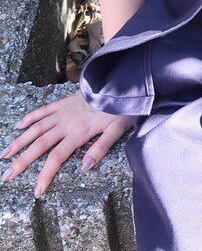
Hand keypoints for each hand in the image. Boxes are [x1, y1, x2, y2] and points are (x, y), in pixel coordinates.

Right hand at [0, 88, 134, 197]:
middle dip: (22, 161)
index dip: (46, 175)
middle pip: (40, 144)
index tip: (37, 191)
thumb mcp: (117, 130)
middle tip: (7, 175)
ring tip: (5, 154)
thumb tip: (84, 168)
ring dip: (19, 141)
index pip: (57, 157)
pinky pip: (43, 110)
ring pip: (36, 128)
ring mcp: (63, 111)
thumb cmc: (120, 108)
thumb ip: (101, 148)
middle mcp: (66, 123)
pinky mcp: (63, 102)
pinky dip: (29, 117)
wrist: (118, 82)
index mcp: (79, 132)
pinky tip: (18, 126)